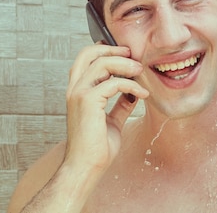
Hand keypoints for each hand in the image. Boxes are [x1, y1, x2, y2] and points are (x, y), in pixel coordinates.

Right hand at [63, 44, 148, 175]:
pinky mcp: (87, 101)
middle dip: (113, 49)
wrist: (86, 167)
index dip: (104, 50)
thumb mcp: (111, 121)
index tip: (125, 53)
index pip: (85, 58)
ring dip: (126, 65)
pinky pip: (114, 83)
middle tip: (133, 56)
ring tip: (141, 72)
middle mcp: (74, 89)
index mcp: (77, 91)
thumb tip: (132, 94)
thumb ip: (119, 105)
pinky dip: (131, 85)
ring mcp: (79, 93)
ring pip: (102, 63)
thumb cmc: (96, 148)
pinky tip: (142, 94)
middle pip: (90, 54)